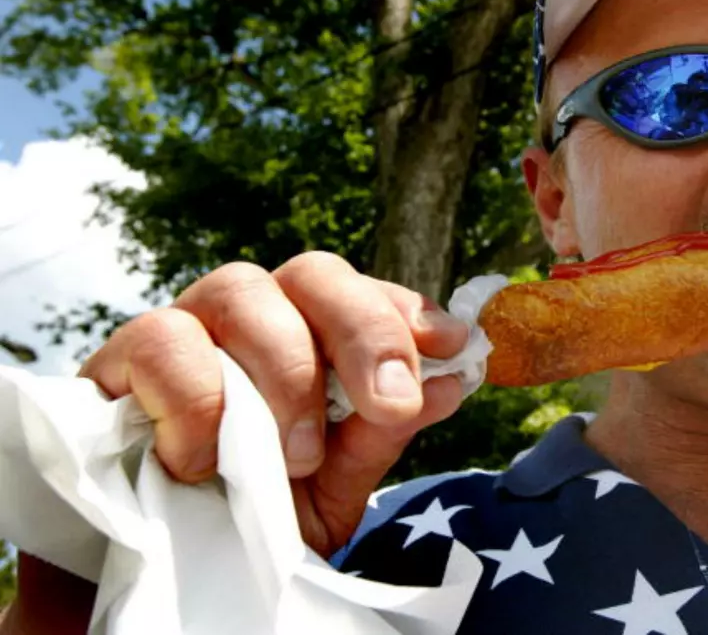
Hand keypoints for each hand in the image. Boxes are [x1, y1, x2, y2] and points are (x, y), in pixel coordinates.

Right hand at [77, 252, 469, 553]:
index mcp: (310, 337)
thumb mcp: (334, 486)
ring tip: (298, 457)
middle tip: (390, 402)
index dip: (404, 311)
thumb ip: (379, 433)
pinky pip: (162, 340)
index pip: (361, 292)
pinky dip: (195, 399)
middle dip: (364, 331)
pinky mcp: (120, 358)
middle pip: (313, 273)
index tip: (452, 344)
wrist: (170, 569)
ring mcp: (188, 326)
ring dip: (285, 372)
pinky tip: (202, 462)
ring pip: (241, 291)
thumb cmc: (257, 516)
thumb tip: (448, 384)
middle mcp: (253, 316)